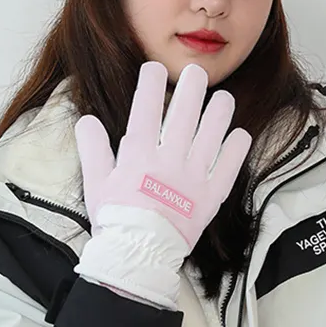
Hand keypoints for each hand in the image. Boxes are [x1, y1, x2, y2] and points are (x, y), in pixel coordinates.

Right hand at [73, 62, 251, 307]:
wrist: (138, 258)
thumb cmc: (115, 220)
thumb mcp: (96, 184)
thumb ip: (92, 150)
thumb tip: (85, 119)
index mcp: (138, 158)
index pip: (145, 112)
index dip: (149, 86)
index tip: (153, 68)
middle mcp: (168, 162)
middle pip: (183, 117)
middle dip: (191, 90)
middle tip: (197, 72)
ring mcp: (192, 179)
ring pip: (210, 137)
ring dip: (218, 114)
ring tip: (224, 97)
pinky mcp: (210, 197)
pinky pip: (227, 169)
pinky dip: (235, 151)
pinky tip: (240, 135)